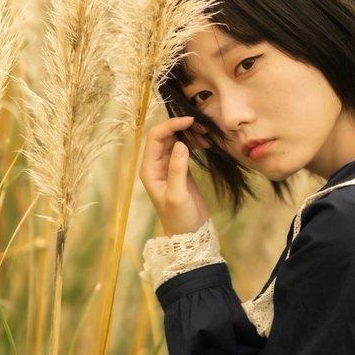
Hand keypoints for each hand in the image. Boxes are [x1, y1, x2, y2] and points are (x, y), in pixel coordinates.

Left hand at [140, 115, 210, 235]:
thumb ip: (177, 169)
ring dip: (189, 133)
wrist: (189, 234)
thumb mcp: (177, 195)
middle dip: (181, 126)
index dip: (171, 125)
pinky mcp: (180, 168)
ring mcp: (168, 166)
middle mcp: (156, 164)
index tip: (190, 121)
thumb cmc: (180, 217)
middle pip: (165, 135)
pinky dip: (193, 142)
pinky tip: (205, 143)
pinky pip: (184, 148)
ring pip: (175, 139)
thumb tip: (181, 144)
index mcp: (149, 169)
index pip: (155, 137)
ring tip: (205, 135)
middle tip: (202, 127)